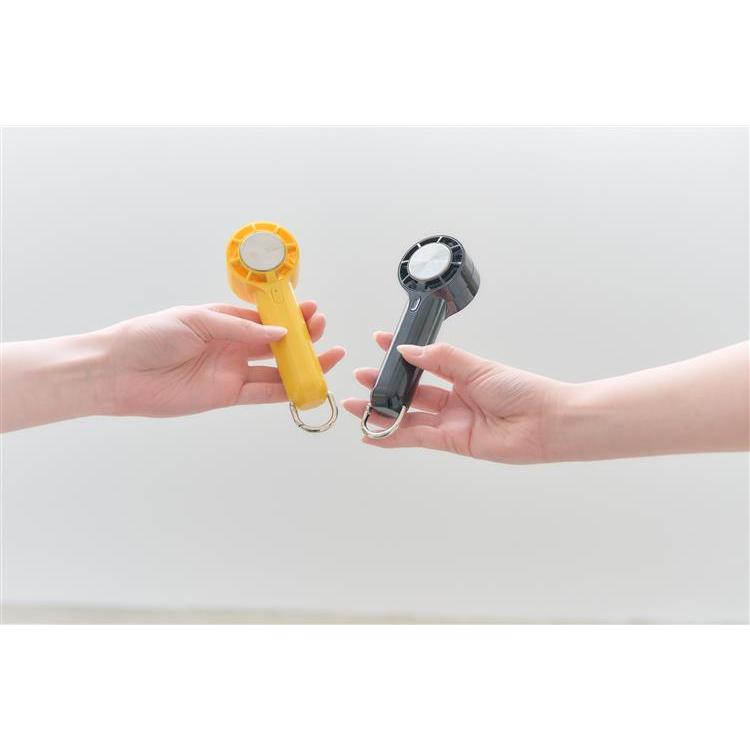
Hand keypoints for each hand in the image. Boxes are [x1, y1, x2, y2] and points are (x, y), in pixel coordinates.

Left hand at [104, 302, 344, 416]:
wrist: (120, 371)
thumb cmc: (150, 336)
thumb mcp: (197, 320)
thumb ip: (240, 328)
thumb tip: (280, 332)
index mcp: (225, 321)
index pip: (265, 318)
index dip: (291, 315)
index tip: (312, 310)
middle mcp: (232, 346)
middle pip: (276, 343)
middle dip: (302, 336)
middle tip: (322, 329)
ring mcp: (232, 371)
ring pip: (277, 369)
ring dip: (302, 364)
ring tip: (330, 355)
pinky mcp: (227, 395)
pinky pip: (264, 393)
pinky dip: (287, 390)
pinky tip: (308, 383)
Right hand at [343, 333, 565, 462]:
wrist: (545, 421)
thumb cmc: (522, 390)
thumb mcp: (477, 366)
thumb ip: (441, 359)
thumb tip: (409, 349)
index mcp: (462, 375)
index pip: (423, 361)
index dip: (400, 353)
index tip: (379, 341)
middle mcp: (454, 398)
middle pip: (411, 391)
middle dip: (385, 385)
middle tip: (361, 378)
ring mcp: (452, 421)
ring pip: (409, 416)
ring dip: (383, 411)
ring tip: (357, 405)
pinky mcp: (452, 441)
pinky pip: (416, 437)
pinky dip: (393, 436)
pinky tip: (373, 433)